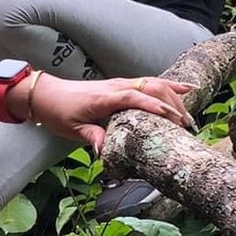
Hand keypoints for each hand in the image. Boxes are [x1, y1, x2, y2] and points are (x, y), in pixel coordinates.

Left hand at [28, 74, 192, 153]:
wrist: (46, 95)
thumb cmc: (59, 111)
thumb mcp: (72, 129)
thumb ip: (92, 137)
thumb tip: (104, 152)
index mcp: (104, 97)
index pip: (133, 97)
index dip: (153, 106)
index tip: (171, 117)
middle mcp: (115, 87)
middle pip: (151, 88)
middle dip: (171, 105)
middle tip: (185, 127)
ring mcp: (120, 84)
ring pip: (154, 84)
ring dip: (174, 98)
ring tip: (189, 117)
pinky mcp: (122, 86)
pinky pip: (149, 83)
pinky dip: (169, 87)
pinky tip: (186, 90)